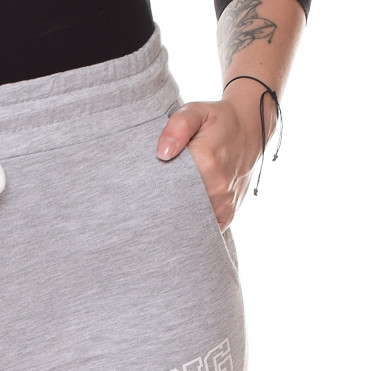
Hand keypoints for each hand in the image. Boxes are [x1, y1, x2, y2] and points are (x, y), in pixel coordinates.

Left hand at [156, 92, 273, 229]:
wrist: (252, 127)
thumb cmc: (219, 119)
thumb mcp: (196, 111)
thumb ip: (178, 126)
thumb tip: (163, 153)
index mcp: (206, 162)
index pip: (169, 186)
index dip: (156, 188)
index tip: (150, 185)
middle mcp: (217, 188)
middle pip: (178, 206)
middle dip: (165, 203)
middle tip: (157, 195)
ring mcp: (225, 203)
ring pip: (190, 220)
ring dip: (178, 214)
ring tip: (172, 201)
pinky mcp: (228, 214)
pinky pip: (205, 227)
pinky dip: (193, 223)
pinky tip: (186, 212)